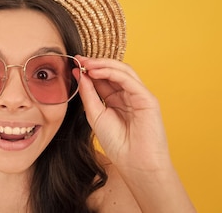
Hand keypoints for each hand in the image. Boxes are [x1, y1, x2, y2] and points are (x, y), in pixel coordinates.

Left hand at [75, 55, 171, 171]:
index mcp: (116, 99)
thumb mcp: (95, 114)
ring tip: (86, 63)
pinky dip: (113, 73)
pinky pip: (129, 80)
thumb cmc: (117, 143)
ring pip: (123, 71)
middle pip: (113, 71)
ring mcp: (139, 95)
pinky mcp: (147, 98)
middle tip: (79, 59)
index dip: (89, 69)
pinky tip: (96, 72)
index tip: (74, 63)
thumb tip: (79, 73)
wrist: (134, 162)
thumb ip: (88, 94)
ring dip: (103, 64)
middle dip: (95, 63)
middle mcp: (128, 95)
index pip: (103, 78)